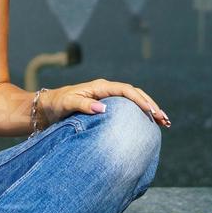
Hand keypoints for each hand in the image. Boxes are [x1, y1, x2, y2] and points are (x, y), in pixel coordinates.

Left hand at [41, 79, 170, 127]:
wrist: (47, 108)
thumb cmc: (56, 104)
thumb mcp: (67, 103)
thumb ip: (83, 104)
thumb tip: (103, 108)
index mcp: (100, 87)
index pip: (126, 90)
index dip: (139, 100)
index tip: (150, 111)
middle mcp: (106, 90)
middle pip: (135, 94)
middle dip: (151, 105)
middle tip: (164, 119)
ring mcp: (108, 98)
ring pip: (134, 101)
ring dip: (149, 110)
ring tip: (164, 123)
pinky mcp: (107, 107)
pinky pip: (128, 109)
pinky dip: (140, 115)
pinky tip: (150, 125)